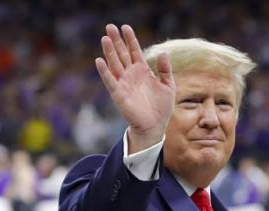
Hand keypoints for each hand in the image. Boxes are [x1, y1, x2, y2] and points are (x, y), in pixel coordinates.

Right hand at [94, 24, 174, 152]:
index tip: (125, 27)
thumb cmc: (161, 108)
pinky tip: (99, 60)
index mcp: (142, 71)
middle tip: (109, 26)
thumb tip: (163, 53)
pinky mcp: (118, 94)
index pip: (134, 51)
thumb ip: (165, 69)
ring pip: (114, 64)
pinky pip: (110, 81)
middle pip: (121, 54)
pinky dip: (104, 71)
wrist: (155, 126)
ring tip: (105, 38)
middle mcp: (131, 75)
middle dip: (116, 40)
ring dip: (109, 51)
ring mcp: (123, 83)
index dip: (130, 39)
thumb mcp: (168, 85)